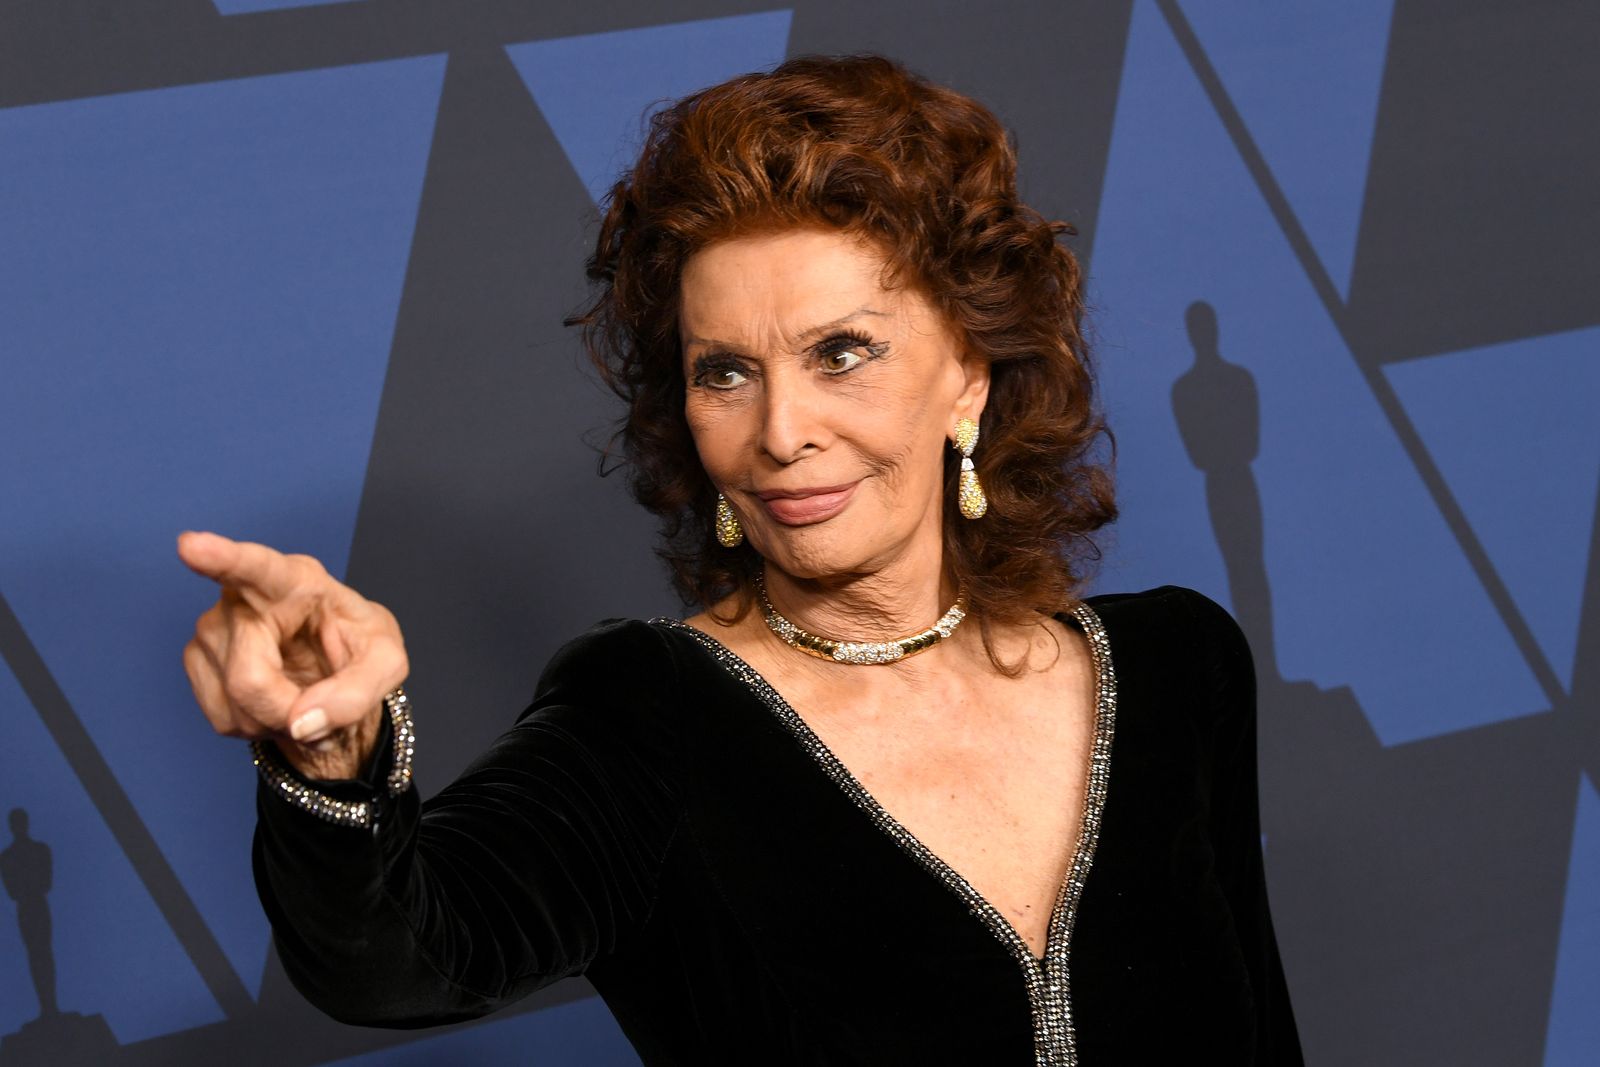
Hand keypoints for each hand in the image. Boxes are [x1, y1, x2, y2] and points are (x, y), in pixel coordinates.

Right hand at [178, 530, 408, 780]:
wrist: (333, 672)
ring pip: (237, 704)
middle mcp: (245, 596)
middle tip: (319, 705)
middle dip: (288, 709)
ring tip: (299, 693)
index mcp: (297, 579)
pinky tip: (274, 699)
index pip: (257, 567)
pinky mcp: (198, 660)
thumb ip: (357, 694)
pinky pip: (224, 718)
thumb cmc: (358, 647)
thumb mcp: (387, 663)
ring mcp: (213, 628)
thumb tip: (300, 722)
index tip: (190, 546)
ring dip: (277, 718)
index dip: (221, 558)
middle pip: (250, 678)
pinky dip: (257, 724)